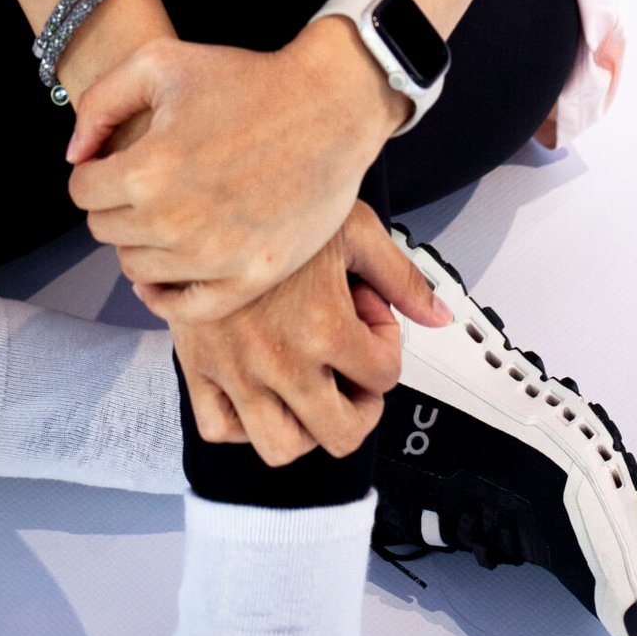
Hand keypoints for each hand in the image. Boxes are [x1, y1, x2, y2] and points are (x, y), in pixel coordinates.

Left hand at [64, 29, 399, 321]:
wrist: (331, 107)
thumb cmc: (246, 79)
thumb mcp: (161, 61)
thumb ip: (100, 103)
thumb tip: (76, 157)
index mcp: (148, 169)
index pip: (83, 193)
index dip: (96, 172)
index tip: (120, 161)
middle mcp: (175, 222)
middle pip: (106, 232)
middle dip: (117, 204)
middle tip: (149, 183)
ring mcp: (214, 257)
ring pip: (137, 269)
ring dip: (142, 242)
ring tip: (168, 213)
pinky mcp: (250, 278)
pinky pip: (183, 310)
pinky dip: (165, 296)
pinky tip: (167, 272)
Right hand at [174, 199, 453, 466]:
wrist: (207, 189)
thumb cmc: (278, 203)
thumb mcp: (353, 228)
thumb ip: (401, 276)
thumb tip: (439, 314)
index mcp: (324, 326)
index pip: (383, 375)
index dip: (387, 347)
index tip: (370, 321)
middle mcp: (280, 359)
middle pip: (341, 433)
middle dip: (359, 407)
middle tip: (354, 377)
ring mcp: (236, 371)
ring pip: (281, 447)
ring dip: (306, 427)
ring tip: (311, 390)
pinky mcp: (197, 367)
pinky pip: (221, 429)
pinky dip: (243, 424)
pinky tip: (260, 390)